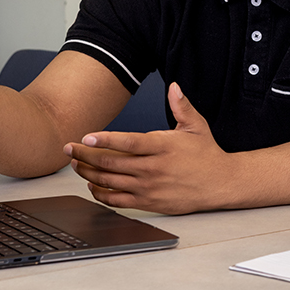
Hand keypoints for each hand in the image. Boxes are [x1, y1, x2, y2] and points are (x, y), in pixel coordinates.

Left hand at [64, 83, 232, 213]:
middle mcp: (154, 168)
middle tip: (69, 148)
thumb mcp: (197, 126)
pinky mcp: (149, 202)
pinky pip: (118, 200)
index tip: (86, 136)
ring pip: (110, 181)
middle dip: (86, 155)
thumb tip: (174, 86)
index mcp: (163, 146)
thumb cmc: (207, 154)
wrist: (221, 183)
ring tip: (75, 164)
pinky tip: (92, 186)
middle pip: (112, 163)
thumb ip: (182, 106)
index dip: (105, 140)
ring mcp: (150, 187)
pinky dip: (101, 194)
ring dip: (89, 173)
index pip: (128, 143)